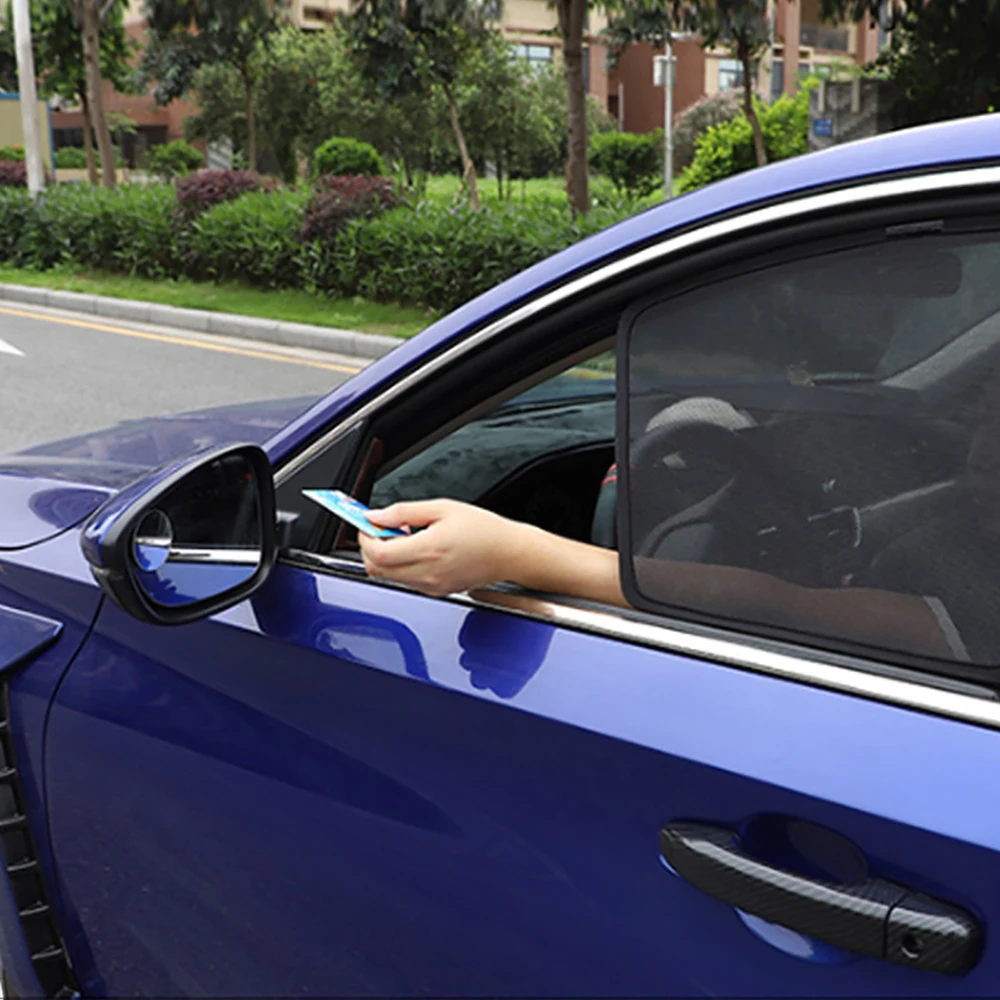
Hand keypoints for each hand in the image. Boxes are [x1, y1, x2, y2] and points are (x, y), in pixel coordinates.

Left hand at [359, 499, 527, 596]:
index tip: (369, 523)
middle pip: (377, 569)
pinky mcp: (435, 591)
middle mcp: (427, 573)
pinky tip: (416, 549)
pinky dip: (400, 565)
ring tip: (405, 536)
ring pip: (388, 576)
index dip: (366, 537)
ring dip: (386, 556)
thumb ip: (404, 512)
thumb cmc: (483, 530)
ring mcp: (430, 586)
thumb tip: (376, 516)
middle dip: (371, 547)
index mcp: (429, 550)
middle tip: (382, 528)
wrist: (508, 554)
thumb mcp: (442, 508)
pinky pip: (404, 581)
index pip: (378, 553)